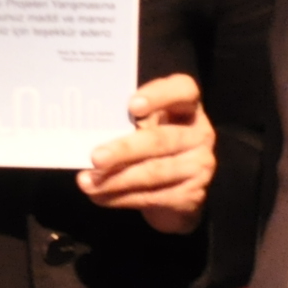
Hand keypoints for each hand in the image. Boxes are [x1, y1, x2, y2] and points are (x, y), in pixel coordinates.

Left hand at [77, 74, 214, 232]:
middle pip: (161, 139)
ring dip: (116, 179)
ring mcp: (200, 164)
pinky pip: (154, 197)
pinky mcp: (193, 194)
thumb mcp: (141, 127)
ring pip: (154, 172)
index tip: (132, 106)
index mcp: (187, 106)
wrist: (172, 192)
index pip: (183, 90)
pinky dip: (122, 197)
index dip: (159, 96)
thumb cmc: (149, 146)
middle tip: (95, 157)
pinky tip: (101, 196)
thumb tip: (88, 131)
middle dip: (124, 149)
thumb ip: (126, 122)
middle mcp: (200, 133)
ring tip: (87, 182)